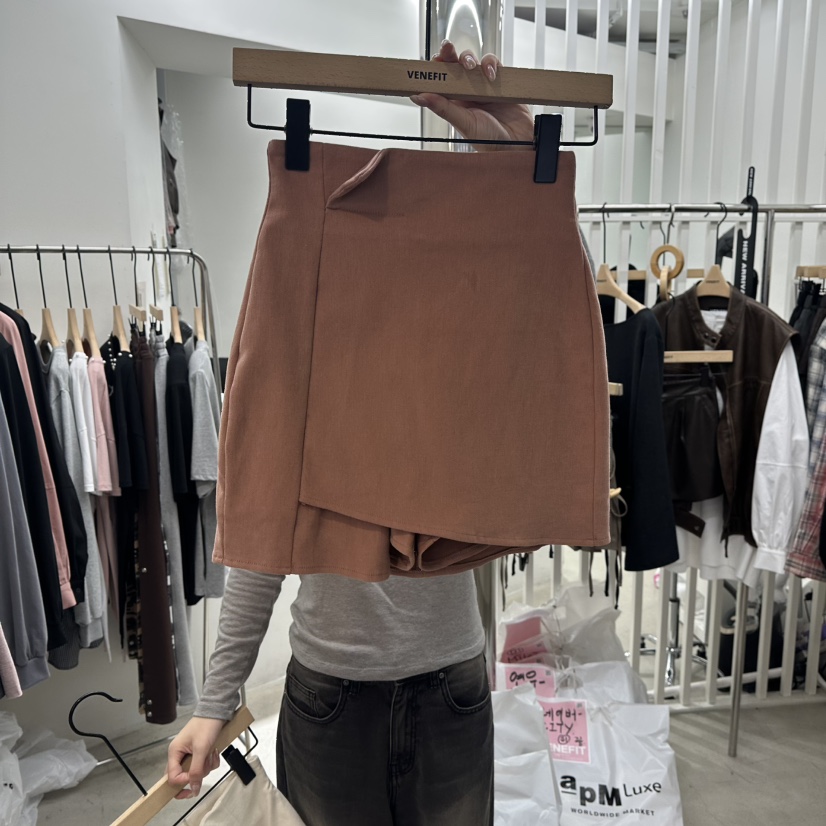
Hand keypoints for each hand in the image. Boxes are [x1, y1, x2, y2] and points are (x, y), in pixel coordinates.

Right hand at [167, 716, 224, 799]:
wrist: (217, 712)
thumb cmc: (206, 725)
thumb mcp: (201, 749)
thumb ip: (196, 770)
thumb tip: (193, 789)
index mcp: (174, 753)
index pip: (172, 778)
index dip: (184, 781)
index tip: (195, 779)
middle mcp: (179, 755)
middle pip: (184, 776)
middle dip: (197, 773)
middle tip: (205, 765)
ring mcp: (189, 754)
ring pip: (196, 771)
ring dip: (206, 765)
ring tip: (211, 753)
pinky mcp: (199, 753)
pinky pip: (204, 765)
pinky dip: (211, 761)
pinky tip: (214, 752)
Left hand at [410, 40, 532, 150]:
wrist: (519, 143)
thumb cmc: (489, 140)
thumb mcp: (464, 124)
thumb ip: (443, 108)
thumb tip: (418, 97)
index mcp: (454, 103)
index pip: (440, 81)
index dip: (434, 69)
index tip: (430, 61)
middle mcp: (466, 93)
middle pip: (454, 66)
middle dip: (449, 54)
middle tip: (447, 48)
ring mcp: (482, 85)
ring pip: (472, 61)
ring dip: (469, 58)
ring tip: (471, 66)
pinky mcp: (499, 80)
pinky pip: (492, 63)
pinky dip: (490, 64)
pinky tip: (491, 75)